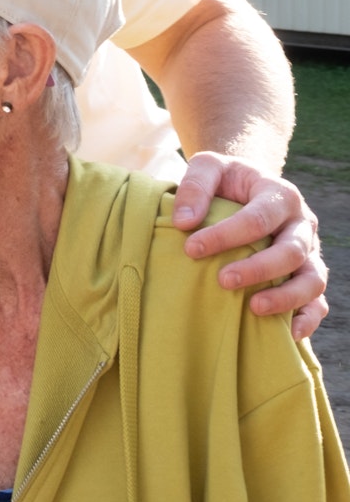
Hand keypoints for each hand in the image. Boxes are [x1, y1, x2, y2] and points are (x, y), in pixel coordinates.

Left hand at [173, 151, 326, 338]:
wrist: (248, 186)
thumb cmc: (225, 179)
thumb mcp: (209, 167)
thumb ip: (196, 186)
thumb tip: (184, 222)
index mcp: (280, 195)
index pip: (258, 218)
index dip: (226, 236)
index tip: (192, 249)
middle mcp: (301, 224)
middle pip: (291, 251)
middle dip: (258, 269)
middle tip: (223, 281)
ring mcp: (309, 252)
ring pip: (312, 279)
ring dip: (286, 298)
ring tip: (253, 309)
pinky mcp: (307, 274)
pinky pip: (318, 301)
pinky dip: (307, 319)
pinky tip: (286, 334)